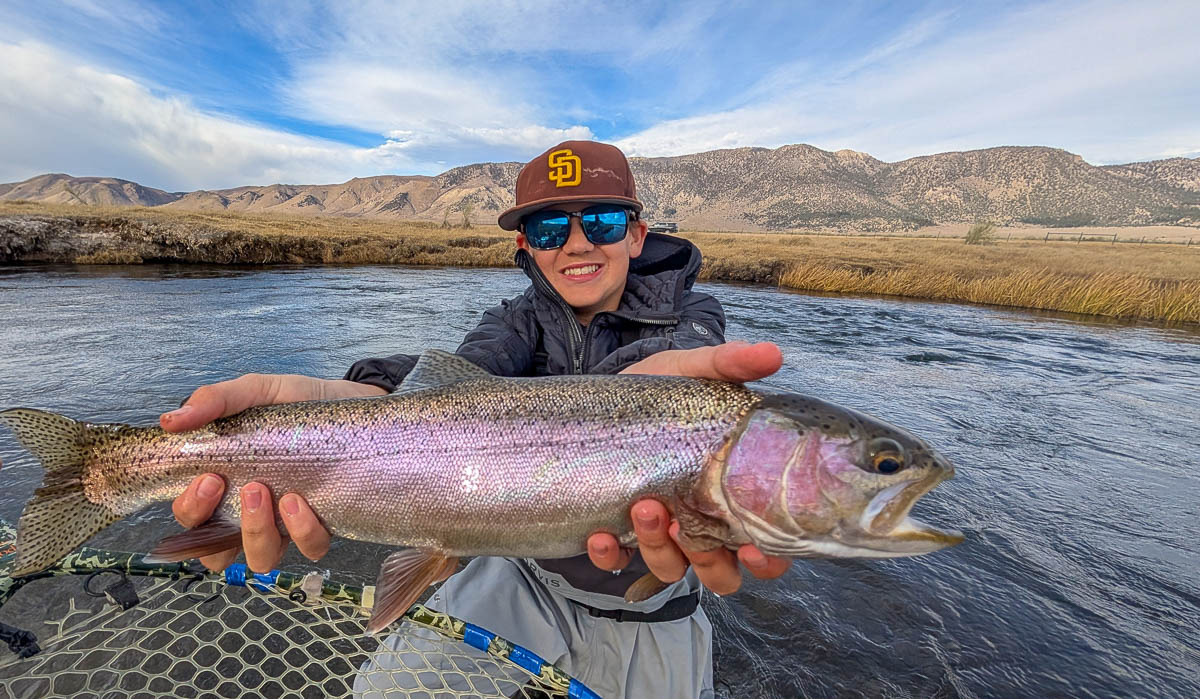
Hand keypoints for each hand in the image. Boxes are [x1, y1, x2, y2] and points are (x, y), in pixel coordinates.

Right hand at [164, 374, 385, 570]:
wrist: (353, 401)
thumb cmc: (298, 403)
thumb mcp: (256, 392)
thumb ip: (215, 401)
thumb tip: (170, 421)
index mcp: (226, 486)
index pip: (192, 520)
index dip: (190, 510)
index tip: (206, 477)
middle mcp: (251, 513)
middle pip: (216, 553)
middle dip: (216, 533)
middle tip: (236, 486)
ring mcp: (286, 525)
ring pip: (261, 559)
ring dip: (257, 534)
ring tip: (269, 492)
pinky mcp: (323, 526)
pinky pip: (309, 549)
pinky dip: (302, 532)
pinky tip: (302, 502)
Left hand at [587, 341, 791, 593]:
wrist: (599, 396)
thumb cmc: (657, 391)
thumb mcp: (690, 370)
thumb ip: (728, 364)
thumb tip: (771, 353)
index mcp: (730, 493)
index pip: (767, 545)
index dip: (768, 559)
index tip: (754, 546)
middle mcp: (700, 522)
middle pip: (721, 572)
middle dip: (707, 560)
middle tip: (686, 524)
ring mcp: (658, 532)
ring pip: (671, 569)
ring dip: (659, 549)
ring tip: (644, 508)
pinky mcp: (616, 533)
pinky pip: (617, 562)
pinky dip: (610, 556)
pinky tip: (600, 535)